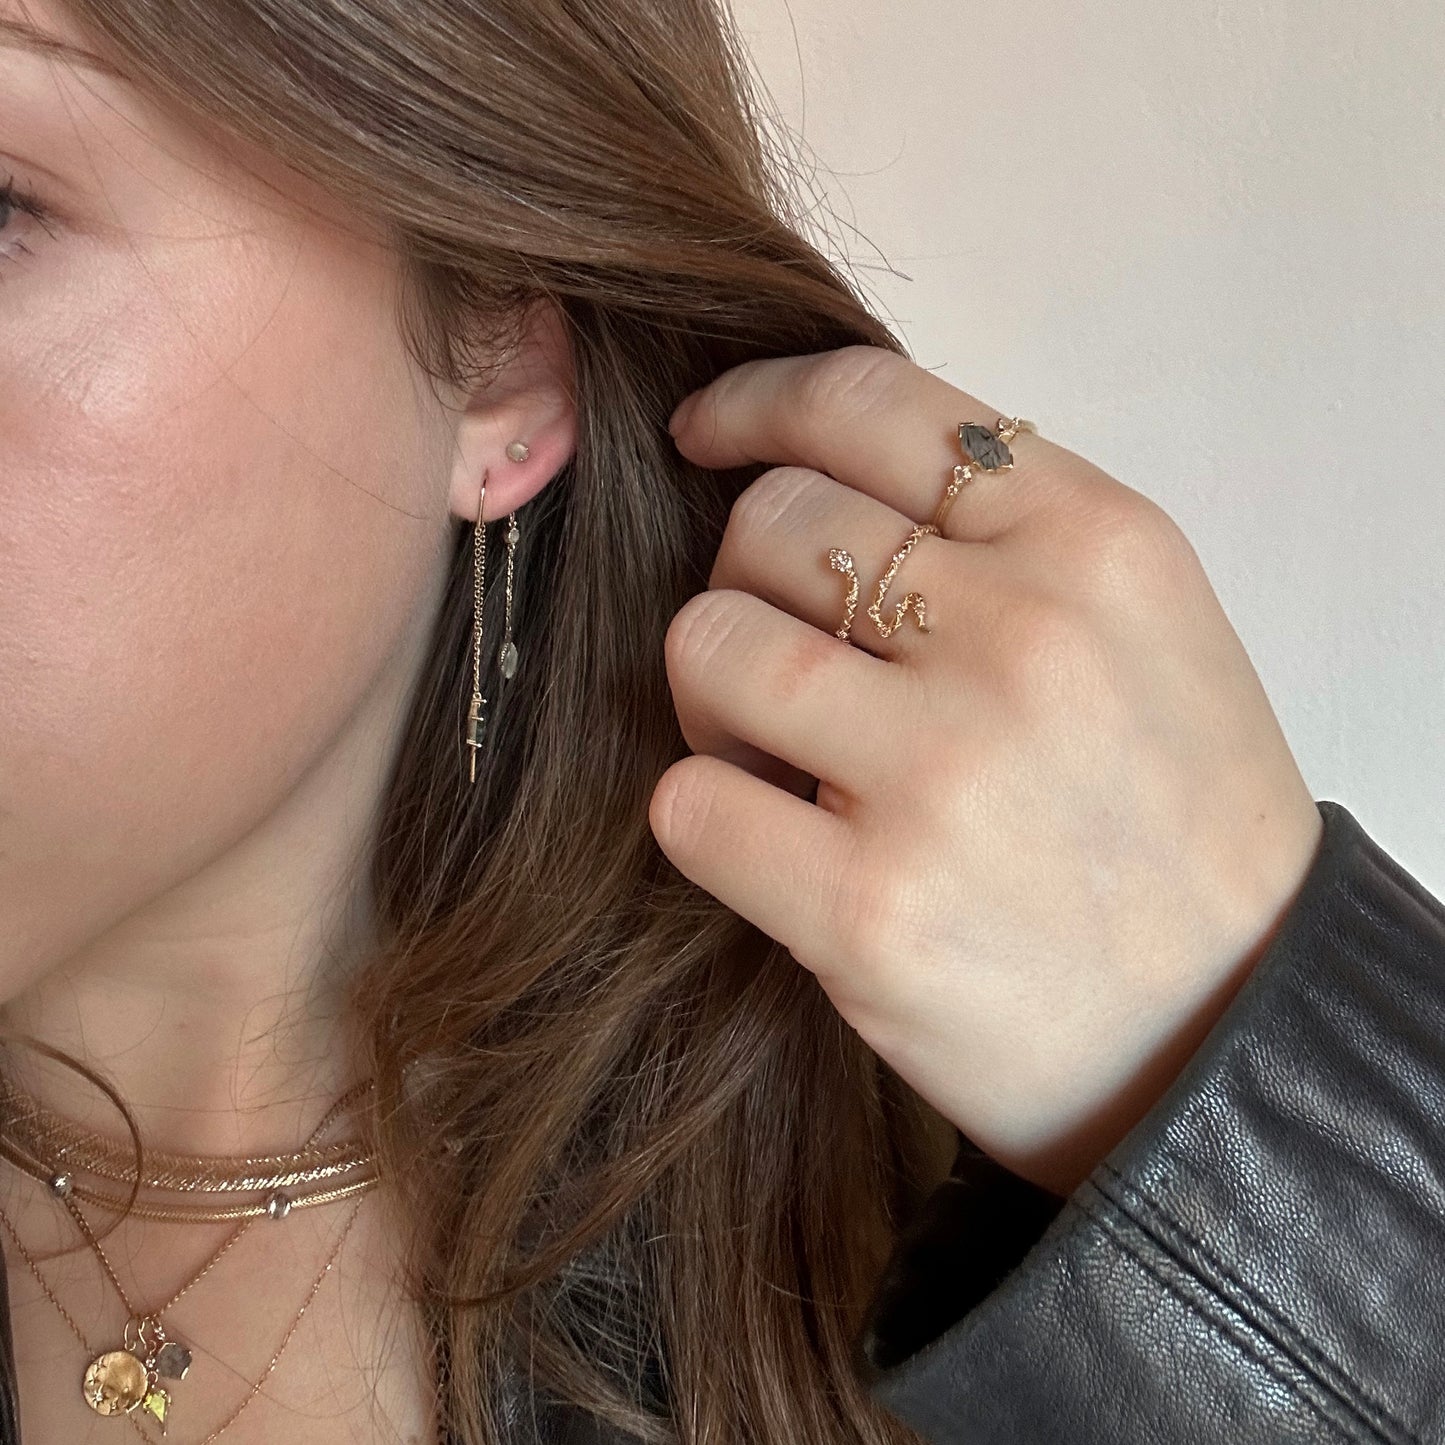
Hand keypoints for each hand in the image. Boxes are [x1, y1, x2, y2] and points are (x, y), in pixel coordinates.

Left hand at [648, 345, 1323, 1196]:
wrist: (1229, 1029)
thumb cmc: (1174, 821)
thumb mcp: (1142, 625)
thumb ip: (1002, 536)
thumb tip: (812, 483)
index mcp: (1096, 543)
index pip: (869, 403)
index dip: (757, 405)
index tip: (706, 437)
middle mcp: (1023, 638)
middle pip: (769, 523)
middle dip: (744, 584)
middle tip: (788, 663)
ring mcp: (942, 775)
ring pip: (706, 642)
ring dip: (710, 696)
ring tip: (774, 754)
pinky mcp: (867, 910)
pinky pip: (687, 801)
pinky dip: (705, 811)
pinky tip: (769, 842)